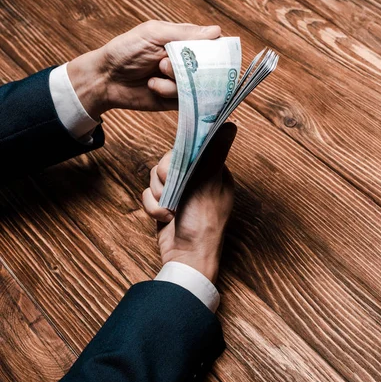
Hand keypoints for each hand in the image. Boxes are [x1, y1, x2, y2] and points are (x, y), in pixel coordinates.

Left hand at [67, 20, 220, 118]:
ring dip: (174, 81)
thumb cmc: (126, 51)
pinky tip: (153, 86)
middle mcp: (187, 61)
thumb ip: (184, 33)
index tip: (208, 55)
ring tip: (154, 76)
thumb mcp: (153, 34)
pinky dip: (169, 93)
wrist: (106, 80)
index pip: (212, 44)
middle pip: (209, 68)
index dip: (214, 50)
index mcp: (183, 41)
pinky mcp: (178, 99)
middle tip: (163, 64)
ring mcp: (184, 81)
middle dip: (188, 67)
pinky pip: (188, 100)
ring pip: (198, 85)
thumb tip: (217, 31)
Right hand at [142, 123, 235, 282]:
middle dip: (166, 179)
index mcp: (213, 171)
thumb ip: (215, 152)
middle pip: (169, 161)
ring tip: (171, 210)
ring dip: (159, 195)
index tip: (178, 168)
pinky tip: (164, 217)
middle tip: (174, 191)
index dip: (179, 156)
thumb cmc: (203, 223)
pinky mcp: (165, 205)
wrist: (186, 257)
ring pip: (156, 178)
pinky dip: (153, 206)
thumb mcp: (210, 183)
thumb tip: (230, 123)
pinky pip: (148, 194)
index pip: (190, 148)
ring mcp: (181, 193)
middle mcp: (197, 180)